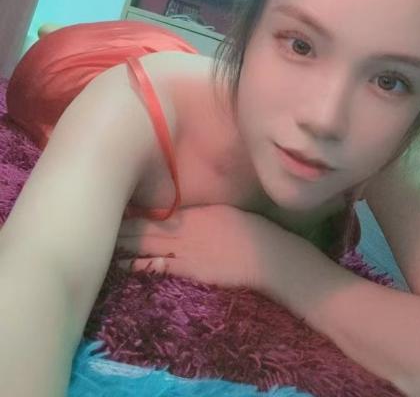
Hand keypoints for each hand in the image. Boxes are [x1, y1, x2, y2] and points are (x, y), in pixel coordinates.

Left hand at [116, 203, 280, 291]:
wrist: (263, 254)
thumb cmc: (246, 231)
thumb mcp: (219, 213)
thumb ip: (195, 213)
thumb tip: (177, 213)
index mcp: (192, 213)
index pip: (155, 211)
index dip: (133, 211)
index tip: (114, 207)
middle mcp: (184, 229)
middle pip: (146, 227)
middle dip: (122, 227)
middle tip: (98, 223)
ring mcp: (185, 250)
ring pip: (147, 246)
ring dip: (125, 245)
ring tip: (103, 244)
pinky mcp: (189, 270)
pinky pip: (159, 267)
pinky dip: (140, 266)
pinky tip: (123, 266)